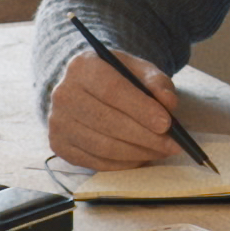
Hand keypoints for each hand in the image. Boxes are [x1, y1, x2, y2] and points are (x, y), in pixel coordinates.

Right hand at [46, 46, 185, 168]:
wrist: (86, 88)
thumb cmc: (118, 78)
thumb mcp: (139, 70)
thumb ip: (157, 83)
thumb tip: (169, 103)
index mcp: (83, 66)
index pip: (112, 90)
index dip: (140, 109)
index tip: (166, 124)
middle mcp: (63, 93)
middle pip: (107, 122)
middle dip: (145, 137)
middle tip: (172, 145)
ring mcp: (57, 122)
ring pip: (102, 146)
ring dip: (137, 153)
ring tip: (161, 151)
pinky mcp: (59, 145)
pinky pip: (95, 162)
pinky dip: (123, 164)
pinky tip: (141, 157)